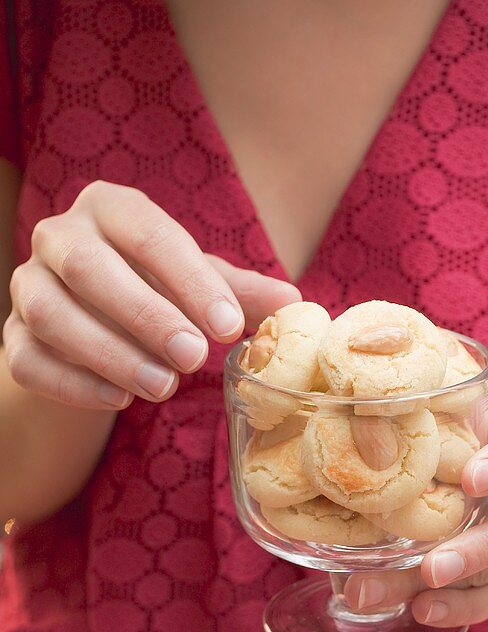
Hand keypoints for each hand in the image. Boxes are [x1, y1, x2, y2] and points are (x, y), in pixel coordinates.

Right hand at [3, 181, 299, 408]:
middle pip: (88, 267)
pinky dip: (75, 384)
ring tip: (163, 387)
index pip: (147, 233)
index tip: (227, 327)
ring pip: (52, 314)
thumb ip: (239, 295)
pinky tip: (119, 401)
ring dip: (110, 353)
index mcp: (110, 210)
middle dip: (144, 315)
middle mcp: (59, 237)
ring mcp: (27, 286)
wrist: (96, 331)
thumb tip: (294, 304)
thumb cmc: (157, 295)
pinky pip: (29, 360)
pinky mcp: (13, 339)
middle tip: (195, 358)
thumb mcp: (200, 289)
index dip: (189, 280)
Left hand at [345, 397, 487, 626]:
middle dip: (486, 548)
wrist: (486, 461)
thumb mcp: (446, 415)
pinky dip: (458, 607)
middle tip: (435, 566)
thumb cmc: (457, 429)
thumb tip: (343, 445)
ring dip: (464, 591)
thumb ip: (418, 422)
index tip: (472, 478)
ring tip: (419, 605)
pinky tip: (420, 610)